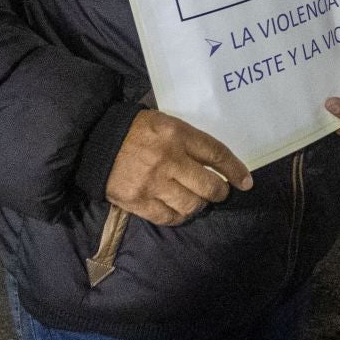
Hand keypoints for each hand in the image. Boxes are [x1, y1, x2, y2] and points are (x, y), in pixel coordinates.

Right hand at [105, 110, 252, 225]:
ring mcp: (153, 183)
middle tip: (219, 192)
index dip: (235, 170)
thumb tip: (215, 163)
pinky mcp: (137, 201)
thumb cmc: (134, 130)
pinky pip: (168, 217)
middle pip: (208, 185)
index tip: (245, 182)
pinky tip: (180, 211)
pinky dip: (179, 217)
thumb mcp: (164, 122)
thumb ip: (187, 139)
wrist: (94, 141)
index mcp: (176, 134)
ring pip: (191, 205)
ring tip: (197, 201)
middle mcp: (168, 159)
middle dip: (219, 192)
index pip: (216, 154)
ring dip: (199, 205)